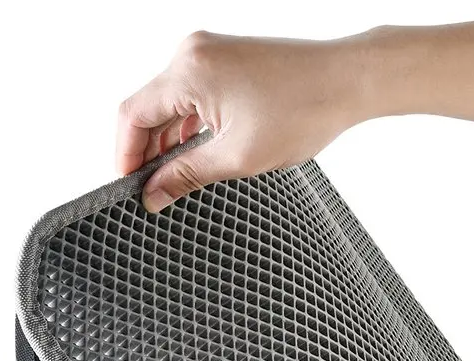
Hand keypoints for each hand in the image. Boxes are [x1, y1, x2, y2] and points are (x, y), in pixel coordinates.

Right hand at [116, 31, 368, 212]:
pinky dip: (187, 124)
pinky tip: (195, 152)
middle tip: (153, 191)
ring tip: (175, 177)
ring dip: (167, 140)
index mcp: (189, 71)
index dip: (125, 155)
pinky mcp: (225, 59)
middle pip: (147, 107)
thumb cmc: (303, 111)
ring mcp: (209, 52)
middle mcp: (193, 53)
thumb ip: (186, 176)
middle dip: (146, 151)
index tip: (130, 187)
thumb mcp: (237, 157)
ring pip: (168, 102)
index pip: (131, 115)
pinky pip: (190, 94)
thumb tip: (153, 195)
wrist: (348, 80)